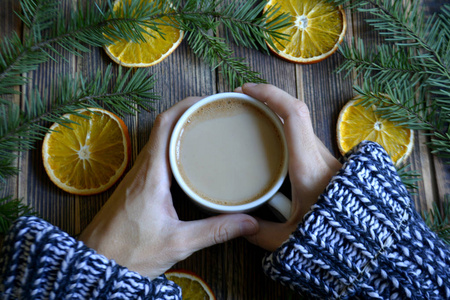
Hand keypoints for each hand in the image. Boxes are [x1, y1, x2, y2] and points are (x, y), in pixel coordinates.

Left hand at [78, 97, 258, 278]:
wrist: (97, 264)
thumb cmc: (129, 252)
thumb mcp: (178, 243)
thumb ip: (215, 231)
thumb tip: (249, 223)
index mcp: (151, 174)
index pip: (166, 124)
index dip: (186, 106)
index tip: (209, 101)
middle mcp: (142, 168)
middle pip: (164, 127)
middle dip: (189, 114)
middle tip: (215, 114)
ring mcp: (138, 176)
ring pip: (160, 140)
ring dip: (181, 129)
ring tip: (208, 130)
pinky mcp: (137, 186)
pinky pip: (157, 155)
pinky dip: (175, 147)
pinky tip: (191, 159)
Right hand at [235, 83, 341, 251]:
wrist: (374, 242)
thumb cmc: (337, 238)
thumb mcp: (290, 239)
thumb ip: (260, 233)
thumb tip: (239, 224)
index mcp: (308, 166)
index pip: (294, 114)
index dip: (270, 94)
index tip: (247, 89)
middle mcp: (320, 155)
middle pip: (295, 115)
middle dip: (268, 102)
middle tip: (243, 104)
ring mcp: (327, 159)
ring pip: (300, 128)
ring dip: (277, 117)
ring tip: (252, 121)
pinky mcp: (329, 166)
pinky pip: (304, 140)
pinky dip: (286, 132)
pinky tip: (271, 144)